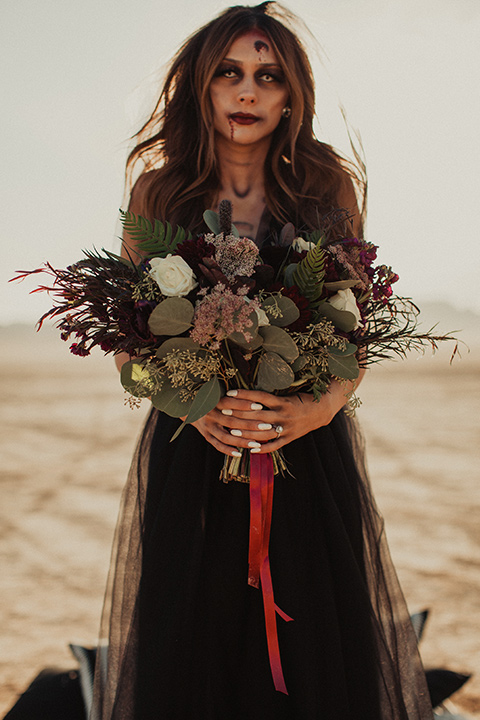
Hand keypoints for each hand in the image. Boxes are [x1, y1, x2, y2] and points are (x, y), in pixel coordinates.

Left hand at [191, 387, 341, 455]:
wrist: (323, 410)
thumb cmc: (302, 398)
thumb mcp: (288, 393)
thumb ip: (271, 395)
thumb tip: (250, 390)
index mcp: (282, 401)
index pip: (259, 397)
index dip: (244, 395)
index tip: (229, 393)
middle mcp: (283, 414)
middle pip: (257, 415)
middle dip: (239, 414)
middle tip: (224, 412)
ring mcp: (286, 428)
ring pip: (263, 432)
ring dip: (246, 433)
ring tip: (231, 432)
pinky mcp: (289, 438)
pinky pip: (275, 445)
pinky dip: (263, 448)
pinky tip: (250, 449)